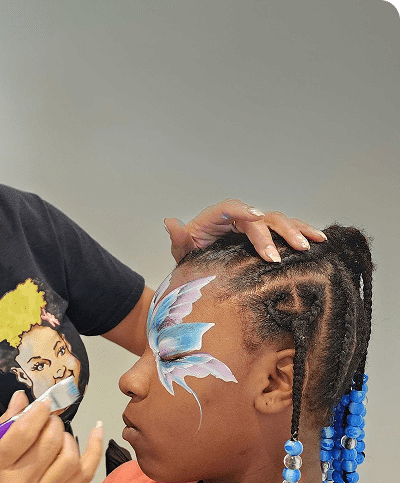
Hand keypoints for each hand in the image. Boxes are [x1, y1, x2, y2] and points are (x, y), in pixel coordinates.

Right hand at [0, 391, 102, 482]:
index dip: (37, 413)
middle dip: (52, 423)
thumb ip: (5, 422)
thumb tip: (24, 396)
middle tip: (47, 419)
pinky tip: (96, 430)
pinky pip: (86, 473)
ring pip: (69, 458)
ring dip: (67, 437)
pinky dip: (94, 449)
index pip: (22, 435)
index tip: (42, 403)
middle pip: (49, 444)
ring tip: (56, 434)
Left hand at [164, 199, 326, 262]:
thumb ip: (179, 239)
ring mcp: (254, 225)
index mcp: (216, 217)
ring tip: (308, 245)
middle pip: (260, 218)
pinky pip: (286, 230)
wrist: (200, 268)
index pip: (230, 207)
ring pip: (278, 221)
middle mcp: (238, 217)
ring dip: (294, 232)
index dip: (244, 210)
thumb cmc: (191, 257)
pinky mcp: (266, 234)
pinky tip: (319, 239)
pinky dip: (303, 232)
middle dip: (272, 234)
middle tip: (277, 257)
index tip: (256, 216)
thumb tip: (170, 222)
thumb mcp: (182, 252)